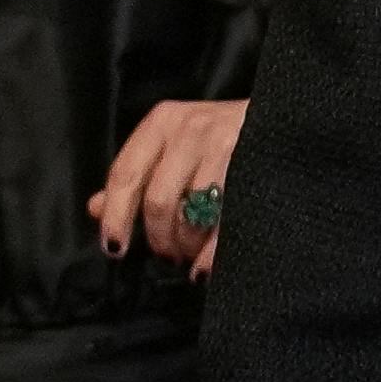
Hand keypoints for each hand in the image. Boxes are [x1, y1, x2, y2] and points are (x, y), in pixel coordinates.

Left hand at [89, 97, 246, 273]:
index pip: (125, 174)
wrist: (283, 114)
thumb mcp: (173, 143)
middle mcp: (190, 129)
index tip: (114, 247)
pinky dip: (211, 253)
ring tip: (189, 253)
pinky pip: (224, 222)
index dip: (116, 216)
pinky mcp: (254, 165)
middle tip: (166, 254)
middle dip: (159, 238)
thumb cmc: (220, 134)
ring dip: (186, 245)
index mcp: (162, 122)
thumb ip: (137, 174)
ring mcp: (225, 145)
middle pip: (158, 200)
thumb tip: (97, 208)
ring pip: (192, 214)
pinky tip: (205, 267)